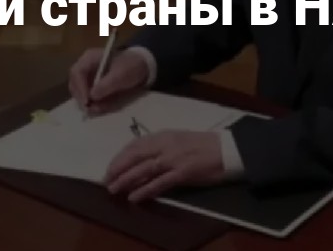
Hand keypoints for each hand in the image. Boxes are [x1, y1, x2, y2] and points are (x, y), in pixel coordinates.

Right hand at [68, 47, 149, 114]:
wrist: (143, 67)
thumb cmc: (131, 66)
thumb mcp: (121, 75)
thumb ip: (106, 85)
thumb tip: (92, 97)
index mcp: (90, 58)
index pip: (77, 72)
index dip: (79, 88)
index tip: (87, 101)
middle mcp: (86, 67)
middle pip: (75, 83)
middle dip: (82, 98)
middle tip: (90, 109)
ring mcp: (89, 77)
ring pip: (80, 92)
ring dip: (88, 103)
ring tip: (98, 110)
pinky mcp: (94, 87)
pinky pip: (89, 97)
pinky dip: (94, 104)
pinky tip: (101, 108)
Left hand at [104, 130, 226, 201]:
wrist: (227, 149)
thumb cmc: (204, 144)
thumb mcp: (178, 138)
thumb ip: (161, 145)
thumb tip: (141, 156)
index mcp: (164, 135)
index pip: (135, 144)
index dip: (120, 156)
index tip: (110, 167)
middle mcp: (165, 145)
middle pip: (135, 156)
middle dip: (117, 168)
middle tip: (105, 180)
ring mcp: (174, 159)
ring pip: (143, 169)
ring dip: (126, 180)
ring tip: (113, 190)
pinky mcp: (183, 173)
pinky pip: (159, 183)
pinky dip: (145, 190)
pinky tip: (135, 197)